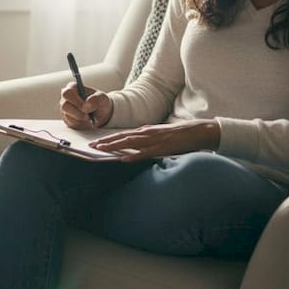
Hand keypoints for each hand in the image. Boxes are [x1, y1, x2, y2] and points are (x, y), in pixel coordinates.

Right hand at [60, 83, 111, 129]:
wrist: (100, 115)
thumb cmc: (100, 103)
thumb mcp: (102, 98)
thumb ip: (95, 100)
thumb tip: (85, 106)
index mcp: (73, 87)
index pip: (68, 92)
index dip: (76, 101)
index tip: (85, 107)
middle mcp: (66, 98)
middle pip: (64, 105)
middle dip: (77, 112)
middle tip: (87, 116)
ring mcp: (65, 109)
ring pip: (67, 115)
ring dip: (79, 118)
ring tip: (89, 117)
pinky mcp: (66, 119)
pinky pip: (69, 123)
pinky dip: (79, 123)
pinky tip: (86, 121)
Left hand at [87, 120, 218, 161]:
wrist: (199, 131)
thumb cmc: (180, 135)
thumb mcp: (161, 136)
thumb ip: (148, 140)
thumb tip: (137, 147)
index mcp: (146, 130)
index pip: (123, 134)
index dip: (109, 138)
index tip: (96, 142)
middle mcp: (147, 133)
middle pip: (122, 137)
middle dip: (105, 142)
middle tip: (90, 146)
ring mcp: (154, 140)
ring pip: (129, 143)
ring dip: (113, 146)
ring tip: (100, 150)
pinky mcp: (161, 148)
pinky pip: (144, 152)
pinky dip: (133, 155)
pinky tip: (123, 158)